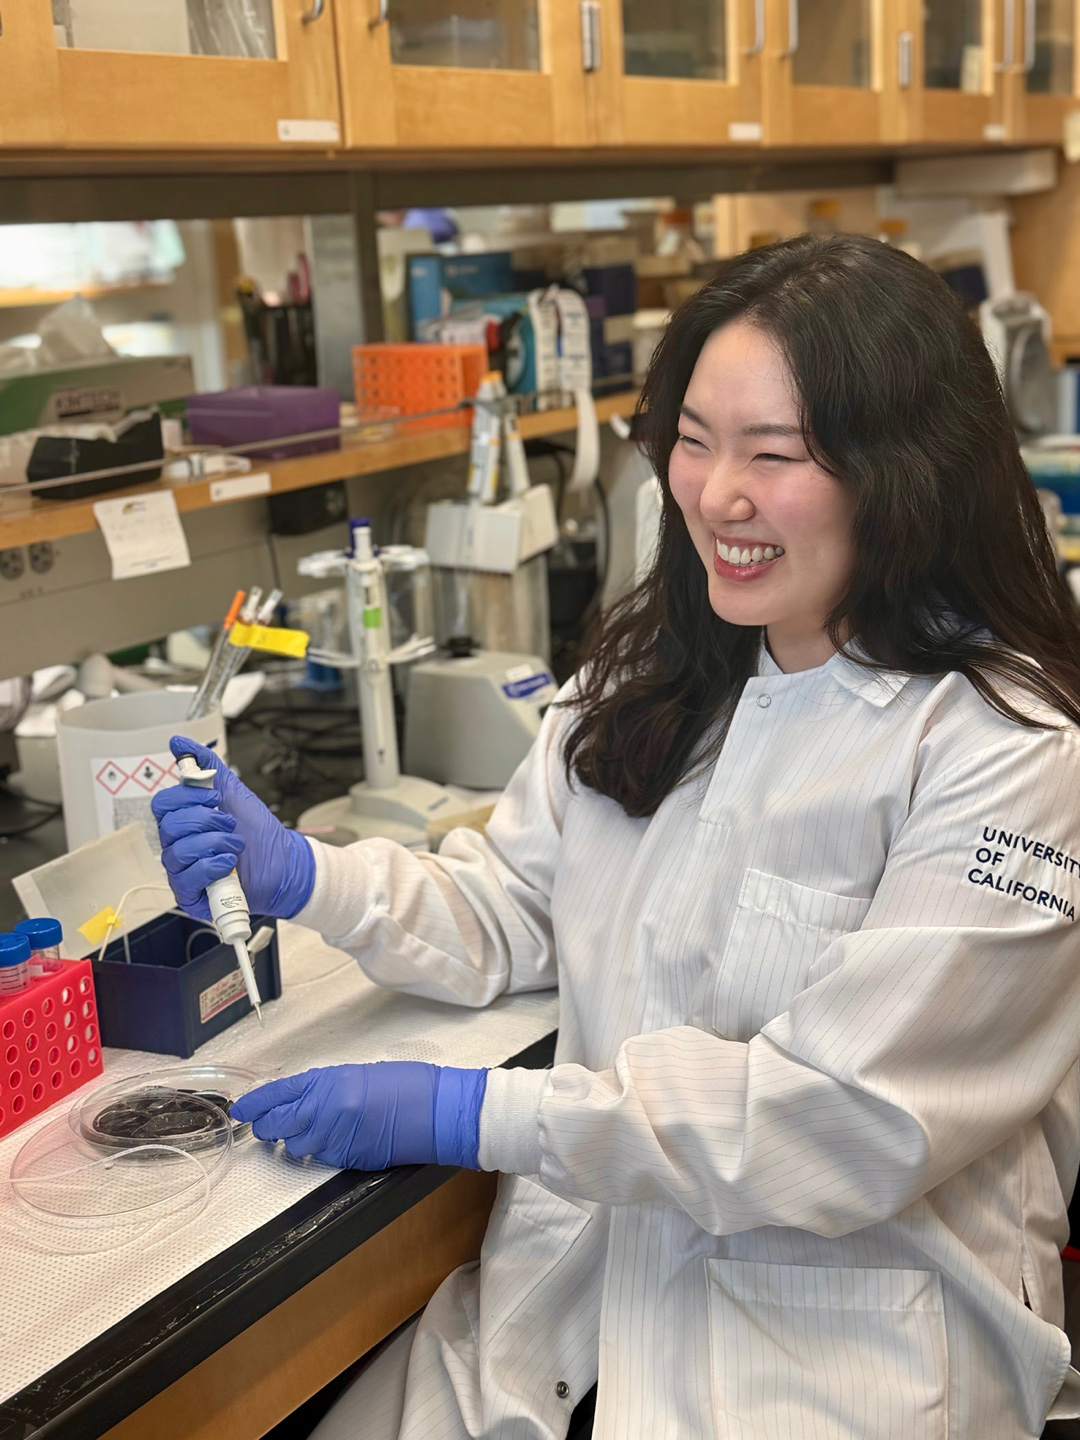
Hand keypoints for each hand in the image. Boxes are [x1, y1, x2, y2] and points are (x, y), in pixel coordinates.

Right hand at [150, 736, 314, 921]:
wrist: (283, 862)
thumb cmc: (256, 830)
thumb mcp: (232, 791)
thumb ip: (206, 765)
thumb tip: (178, 742)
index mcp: (182, 820)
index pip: (162, 804)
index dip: (187, 797)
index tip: (215, 797)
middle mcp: (177, 845)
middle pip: (168, 827)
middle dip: (205, 820)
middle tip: (230, 823)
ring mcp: (182, 870)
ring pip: (178, 852)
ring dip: (213, 843)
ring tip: (236, 844)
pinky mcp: (190, 894)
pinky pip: (186, 879)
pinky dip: (211, 866)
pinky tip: (228, 863)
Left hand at [230, 1063, 488, 1170]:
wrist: (437, 1111)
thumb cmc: (407, 1085)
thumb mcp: (359, 1075)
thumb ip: (327, 1088)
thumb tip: (303, 1100)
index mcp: (328, 1082)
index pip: (278, 1094)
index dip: (255, 1104)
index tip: (240, 1110)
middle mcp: (326, 1111)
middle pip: (277, 1125)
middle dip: (267, 1127)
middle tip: (266, 1126)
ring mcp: (335, 1138)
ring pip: (295, 1147)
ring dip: (294, 1142)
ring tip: (309, 1133)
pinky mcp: (347, 1160)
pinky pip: (321, 1157)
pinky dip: (320, 1151)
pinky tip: (334, 1141)